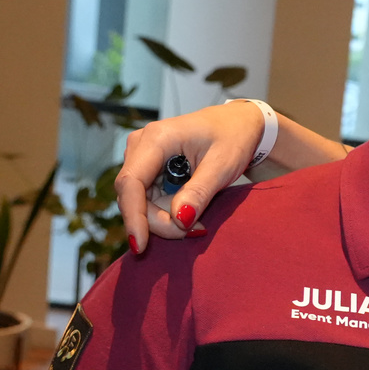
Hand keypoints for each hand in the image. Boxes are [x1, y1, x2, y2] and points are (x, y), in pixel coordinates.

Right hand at [114, 101, 264, 252]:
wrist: (237, 124)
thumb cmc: (233, 138)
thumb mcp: (222, 166)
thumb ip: (199, 193)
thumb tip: (178, 220)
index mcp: (157, 138)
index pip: (131, 182)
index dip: (133, 216)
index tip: (138, 245)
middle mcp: (141, 145)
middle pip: (133, 196)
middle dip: (158, 221)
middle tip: (195, 231)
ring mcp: (141, 156)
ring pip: (139, 201)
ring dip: (164, 219)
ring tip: (198, 223)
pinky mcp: (147, 168)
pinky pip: (148, 199)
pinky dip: (166, 212)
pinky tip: (190, 213)